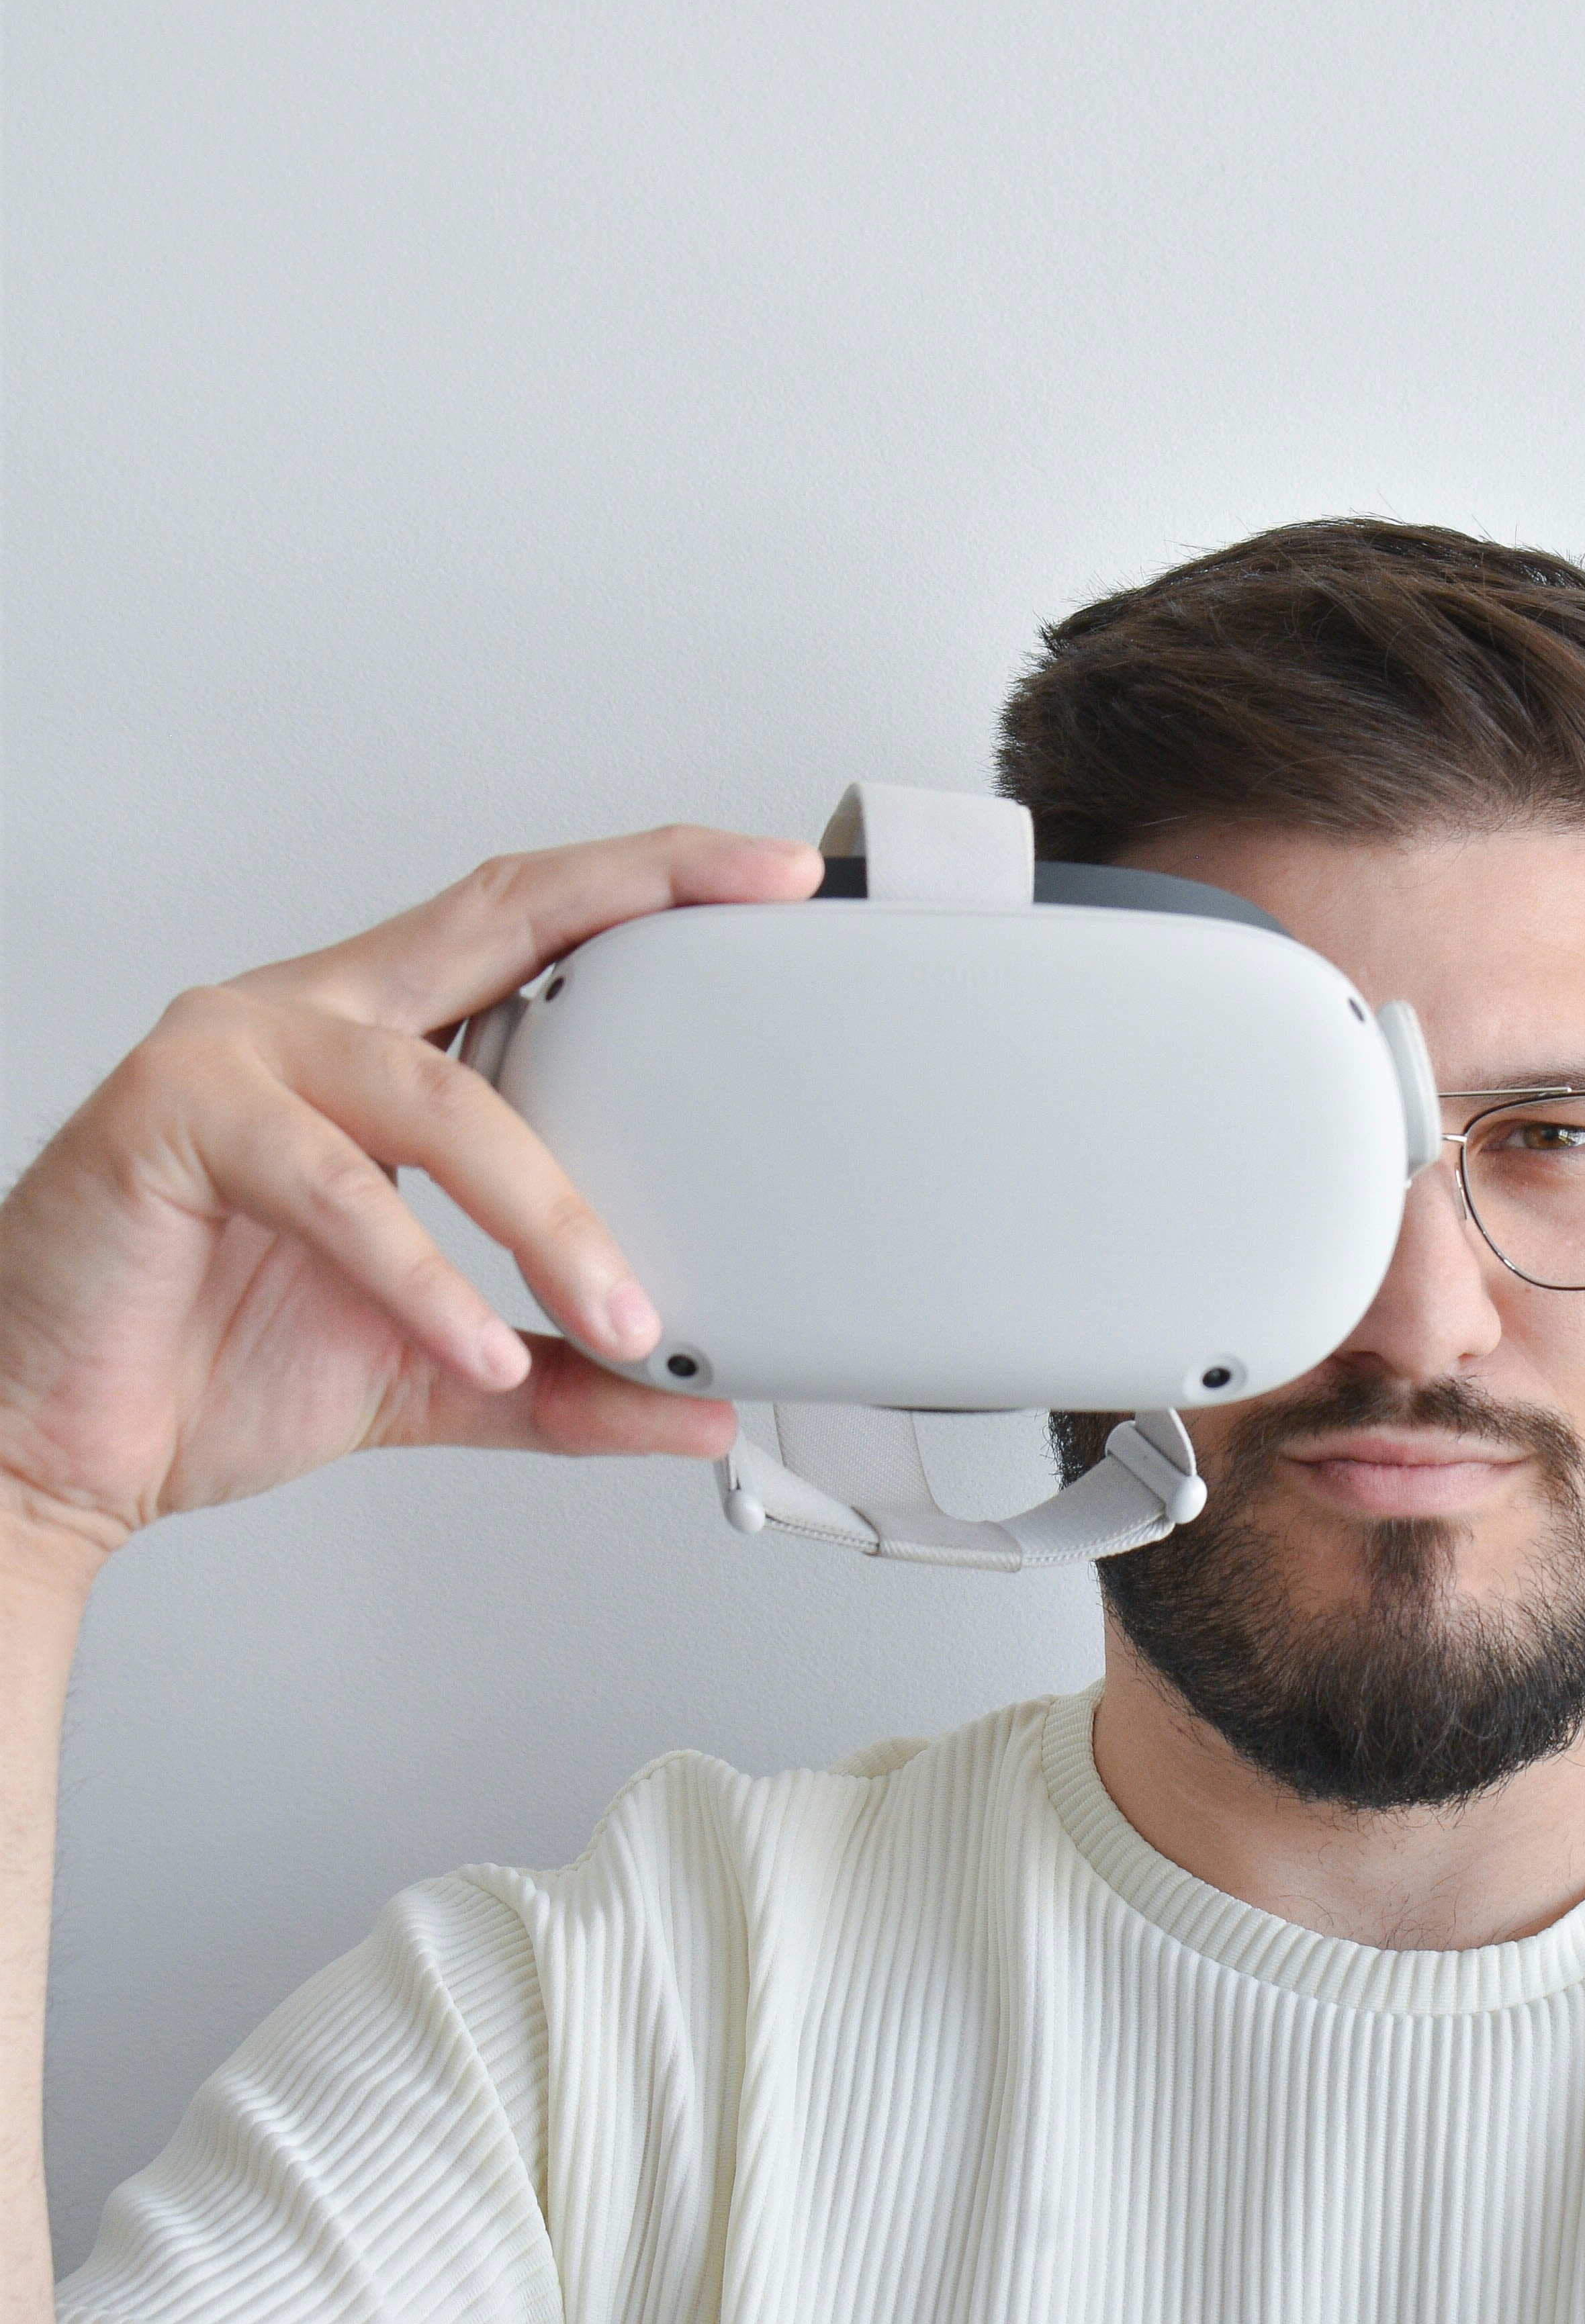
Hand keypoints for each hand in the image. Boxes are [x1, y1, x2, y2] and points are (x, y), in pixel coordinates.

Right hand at [0, 827, 822, 1571]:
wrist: (54, 1440)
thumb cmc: (207, 1365)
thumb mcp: (434, 1370)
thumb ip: (564, 1381)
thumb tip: (696, 1409)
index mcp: (375, 1038)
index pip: (534, 924)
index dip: (650, 887)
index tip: (773, 883)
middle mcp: (310, 1015)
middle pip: (500, 917)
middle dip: (639, 901)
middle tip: (752, 923)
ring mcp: (235, 1051)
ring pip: (438, 1093)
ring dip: (547, 1208)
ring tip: (622, 1311)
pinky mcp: (171, 1118)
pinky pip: (333, 1186)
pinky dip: (422, 1273)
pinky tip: (484, 1348)